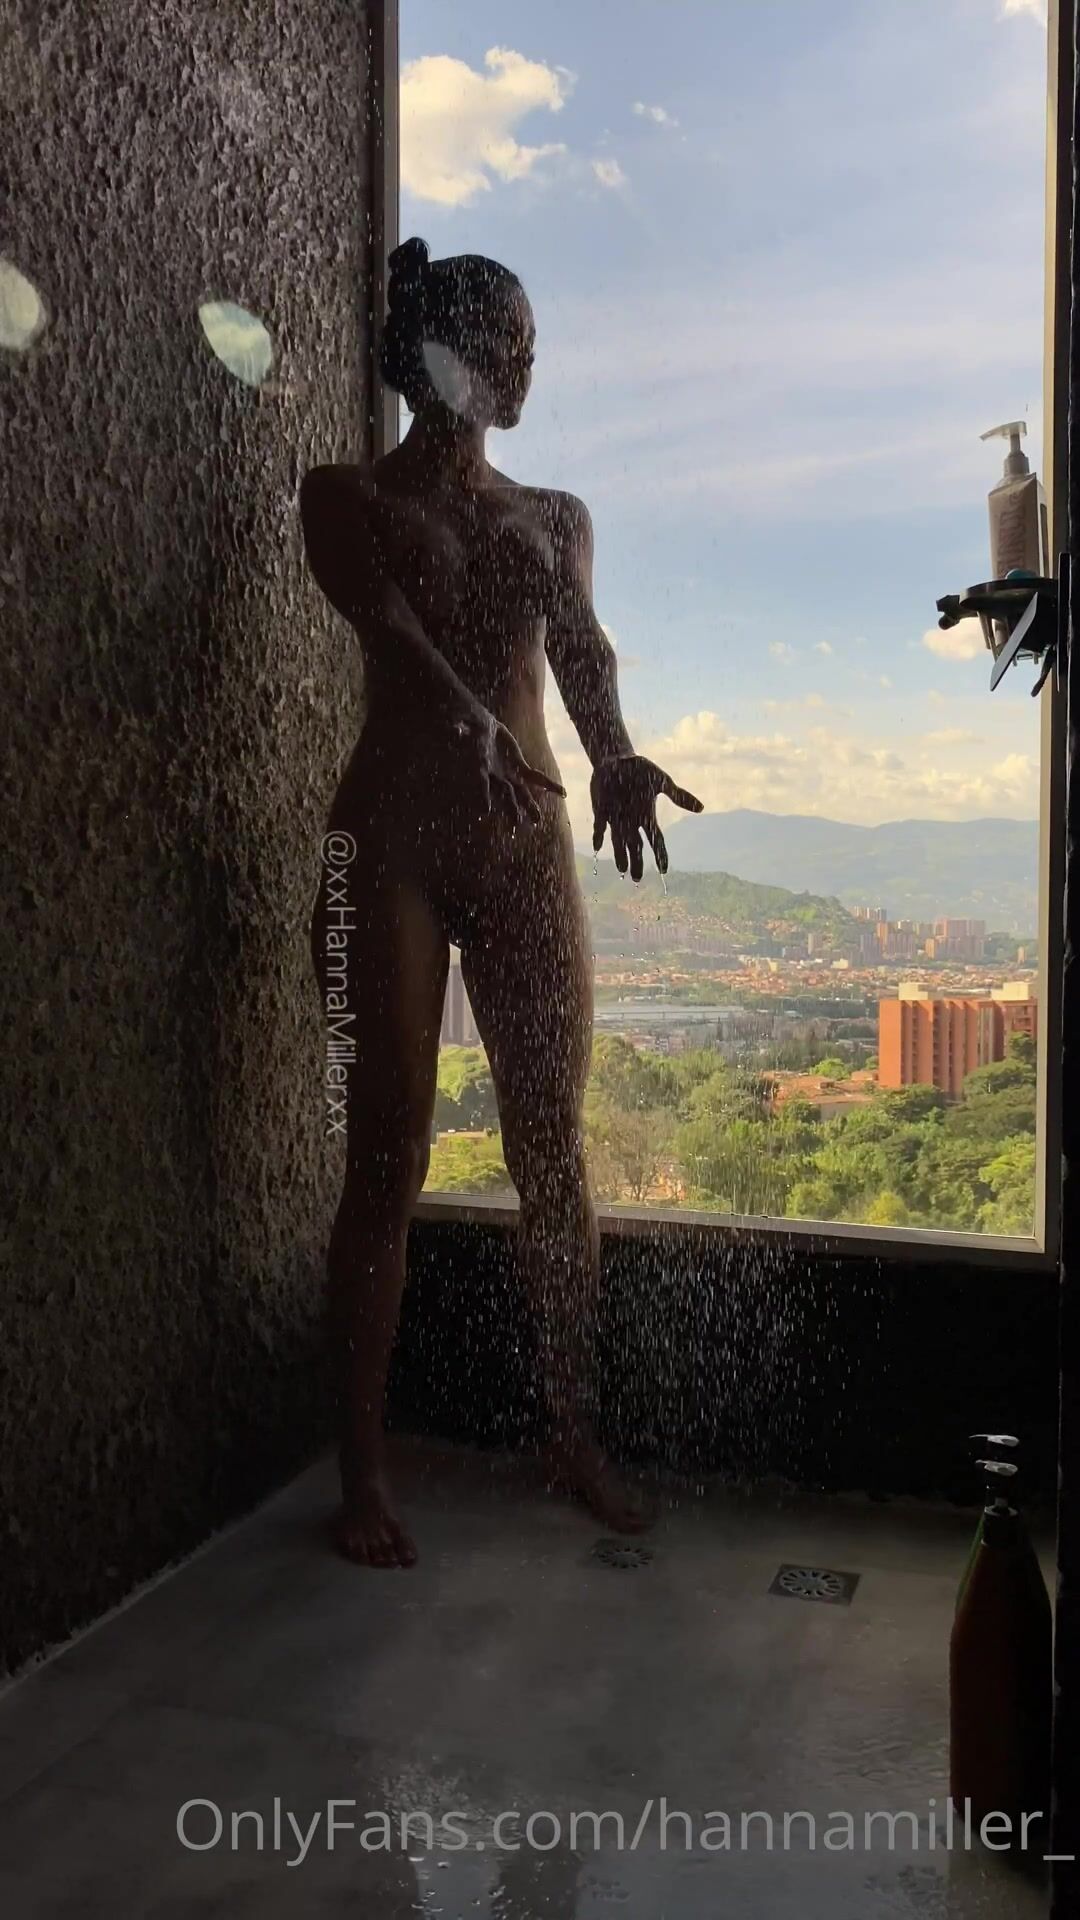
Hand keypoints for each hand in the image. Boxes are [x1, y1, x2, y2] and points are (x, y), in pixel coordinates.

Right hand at [442, 703, 565, 826]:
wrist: (479, 728)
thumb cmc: (467, 728)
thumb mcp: (461, 727)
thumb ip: (459, 730)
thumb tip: (455, 730)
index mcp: (479, 768)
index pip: (481, 784)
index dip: (482, 795)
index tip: (484, 811)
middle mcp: (494, 776)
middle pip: (503, 796)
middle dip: (510, 809)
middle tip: (514, 826)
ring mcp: (508, 774)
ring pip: (521, 794)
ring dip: (529, 806)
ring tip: (537, 821)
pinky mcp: (519, 767)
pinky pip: (536, 778)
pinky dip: (549, 785)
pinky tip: (562, 793)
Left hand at [590, 753, 702, 879]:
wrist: (617, 759)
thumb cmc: (640, 770)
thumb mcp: (662, 781)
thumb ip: (679, 796)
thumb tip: (701, 808)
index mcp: (647, 815)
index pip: (656, 840)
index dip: (660, 855)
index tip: (664, 870)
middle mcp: (631, 820)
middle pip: (635, 846)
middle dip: (636, 862)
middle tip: (637, 879)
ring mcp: (615, 817)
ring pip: (618, 841)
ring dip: (620, 855)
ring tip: (622, 871)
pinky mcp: (601, 810)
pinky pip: (600, 826)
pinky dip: (599, 835)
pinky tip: (597, 846)